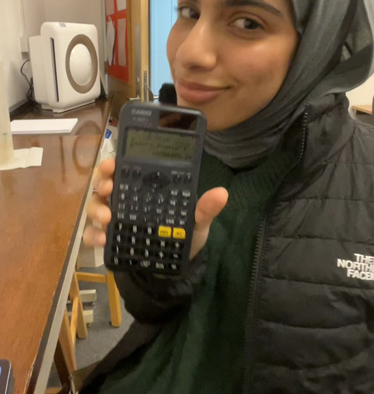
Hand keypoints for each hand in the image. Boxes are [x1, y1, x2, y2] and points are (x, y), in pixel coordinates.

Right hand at [83, 157, 227, 259]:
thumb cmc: (184, 236)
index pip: (127, 168)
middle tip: (108, 188)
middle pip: (106, 183)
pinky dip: (93, 236)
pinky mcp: (110, 240)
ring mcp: (116, 219)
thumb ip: (206, 208)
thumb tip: (222, 193)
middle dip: (103, 182)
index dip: (116, 162)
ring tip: (107, 218)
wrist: (176, 268)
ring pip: (95, 206)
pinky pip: (93, 234)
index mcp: (147, 188)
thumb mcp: (197, 221)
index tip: (113, 163)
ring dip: (97, 209)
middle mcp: (127, 200)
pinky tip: (102, 240)